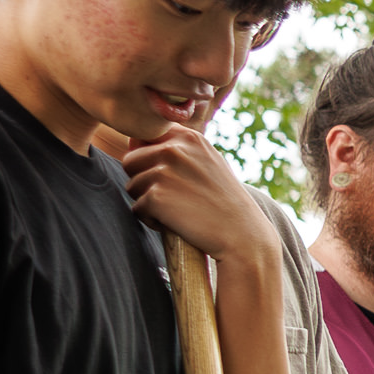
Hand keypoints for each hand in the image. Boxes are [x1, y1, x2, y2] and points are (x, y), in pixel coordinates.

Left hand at [112, 120, 277, 268]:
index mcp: (188, 137)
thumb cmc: (226, 203)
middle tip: (172, 197)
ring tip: (177, 211)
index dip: (148, 158)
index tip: (170, 177)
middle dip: (144, 181)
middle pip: (131, 161)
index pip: (143, 136)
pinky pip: (137, 209)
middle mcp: (174, 149)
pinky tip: (176, 223)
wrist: (243, 236)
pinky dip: (152, 220)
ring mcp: (164, 172)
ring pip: (132, 186)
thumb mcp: (209, 162)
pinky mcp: (156, 197)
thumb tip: (134, 142)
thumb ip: (179, 149)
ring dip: (148, 202)